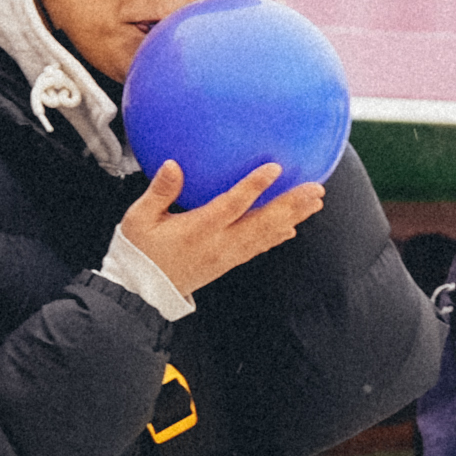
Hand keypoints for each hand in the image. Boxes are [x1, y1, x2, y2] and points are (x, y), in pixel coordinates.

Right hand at [121, 157, 322, 297]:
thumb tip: (172, 165)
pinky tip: (292, 227)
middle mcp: (219, 244)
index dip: (254, 187)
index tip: (275, 168)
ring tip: (315, 203)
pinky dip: (276, 237)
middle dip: (290, 205)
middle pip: (261, 223)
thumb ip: (159, 192)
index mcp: (198, 229)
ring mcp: (226, 256)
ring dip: (292, 218)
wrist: (143, 290)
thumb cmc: (139, 250)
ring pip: (265, 235)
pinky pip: (257, 248)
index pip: (232, 205)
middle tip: (316, 189)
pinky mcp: (228, 263)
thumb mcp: (139, 219)